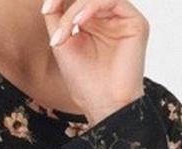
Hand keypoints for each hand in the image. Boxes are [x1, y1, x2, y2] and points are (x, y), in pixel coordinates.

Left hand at [40, 0, 149, 125]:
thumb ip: (56, 16)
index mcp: (94, 21)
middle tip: (50, 10)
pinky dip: (91, 6)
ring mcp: (123, 19)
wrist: (103, 105)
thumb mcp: (62, 43)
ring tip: (65, 32)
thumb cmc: (84, 82)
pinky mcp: (135, 22)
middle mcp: (110, 17)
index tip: (46, 9)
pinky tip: (79, 21)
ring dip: (75, 9)